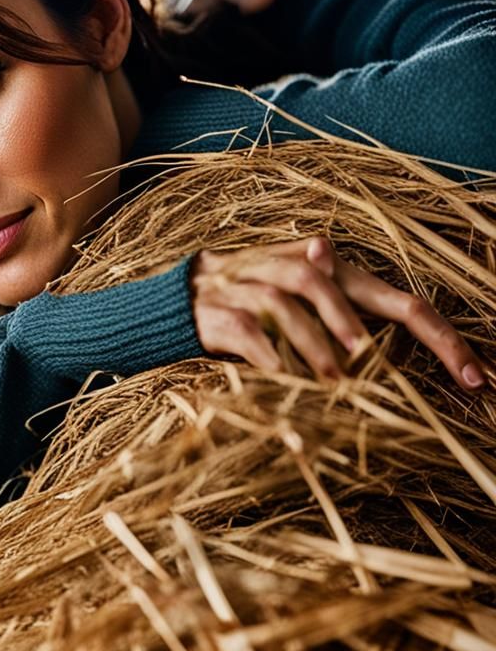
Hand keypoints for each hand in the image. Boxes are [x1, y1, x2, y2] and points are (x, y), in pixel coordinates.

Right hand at [190, 235, 487, 392]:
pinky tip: (286, 380)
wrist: (184, 296)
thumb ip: (357, 315)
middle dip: (367, 334)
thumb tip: (389, 333)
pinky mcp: (226, 314)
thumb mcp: (315, 305)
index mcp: (335, 272)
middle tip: (386, 375)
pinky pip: (253, 334)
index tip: (475, 378)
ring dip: (315, 345)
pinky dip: (272, 359)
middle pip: (335, 288)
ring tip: (334, 381)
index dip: (441, 338)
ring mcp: (255, 287)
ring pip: (292, 306)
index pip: (398, 300)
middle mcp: (295, 268)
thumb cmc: (264, 304)